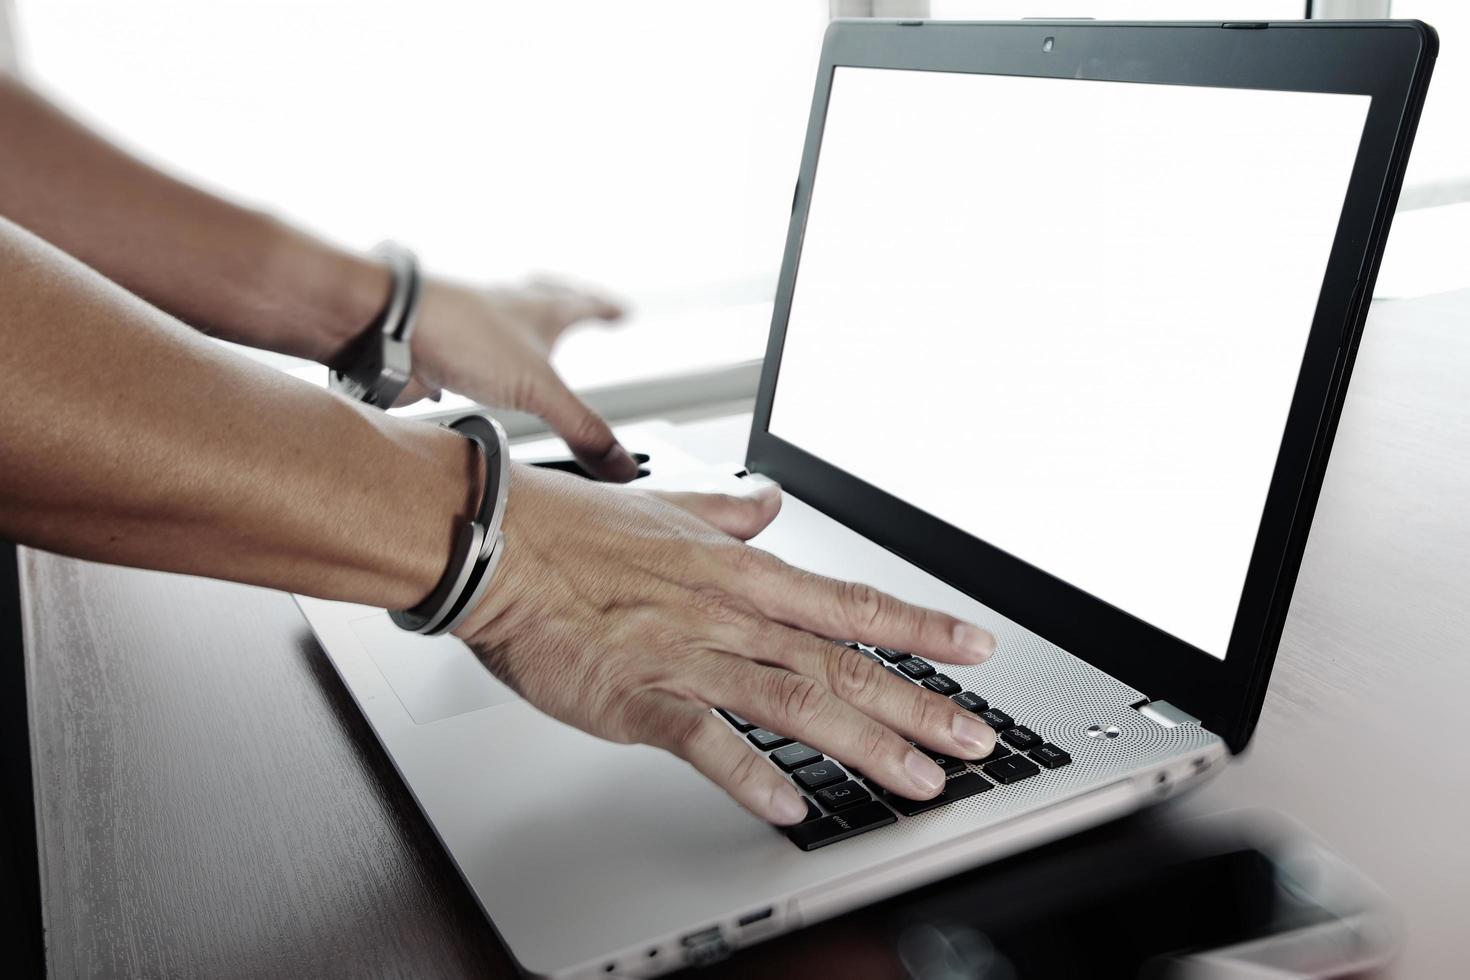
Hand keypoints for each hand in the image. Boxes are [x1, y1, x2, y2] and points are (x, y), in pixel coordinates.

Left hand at [400, 276, 639, 480]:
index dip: (604, 310)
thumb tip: (623, 465)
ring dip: (520, 333)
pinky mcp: (440, 350)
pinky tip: (470, 378)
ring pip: (504, 326)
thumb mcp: (538, 389)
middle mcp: (505, 312)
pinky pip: (466, 357)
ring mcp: (470, 329)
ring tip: (528, 342)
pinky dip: (476, 365)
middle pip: (544, 300)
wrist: (388, 325)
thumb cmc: (463, 335)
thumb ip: (581, 429)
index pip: (583, 305)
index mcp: (537, 311)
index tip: (622, 311)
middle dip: (565, 302)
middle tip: (578, 301)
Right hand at [453, 465, 999, 824]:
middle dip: (919, 704)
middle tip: (975, 740)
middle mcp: (731, 614)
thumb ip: (729, 511)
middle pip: (844, 663)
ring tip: (918, 781)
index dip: (921, 627)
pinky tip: (788, 807)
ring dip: (865, 744)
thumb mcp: (670, 507)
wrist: (500, 546)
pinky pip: (705, 741)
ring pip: (797, 702)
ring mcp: (689, 656)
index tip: (976, 648)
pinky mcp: (639, 697)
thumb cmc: (575, 529)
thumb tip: (770, 502)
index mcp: (743, 573)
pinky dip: (748, 774)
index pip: (852, 602)